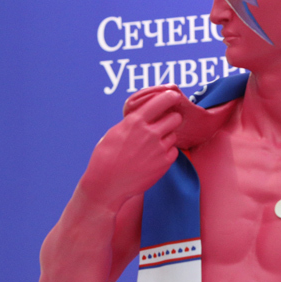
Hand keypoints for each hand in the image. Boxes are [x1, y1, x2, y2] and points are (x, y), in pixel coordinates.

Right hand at [81, 88, 183, 208]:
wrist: (107, 185)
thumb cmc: (106, 158)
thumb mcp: (115, 133)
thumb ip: (133, 122)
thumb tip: (144, 115)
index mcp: (135, 122)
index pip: (161, 101)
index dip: (171, 97)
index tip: (174, 96)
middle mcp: (150, 133)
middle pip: (175, 118)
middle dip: (171, 119)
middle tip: (165, 124)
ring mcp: (159, 149)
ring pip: (173, 135)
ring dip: (167, 137)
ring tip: (152, 146)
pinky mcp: (164, 164)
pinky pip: (173, 151)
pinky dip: (166, 152)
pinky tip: (153, 157)